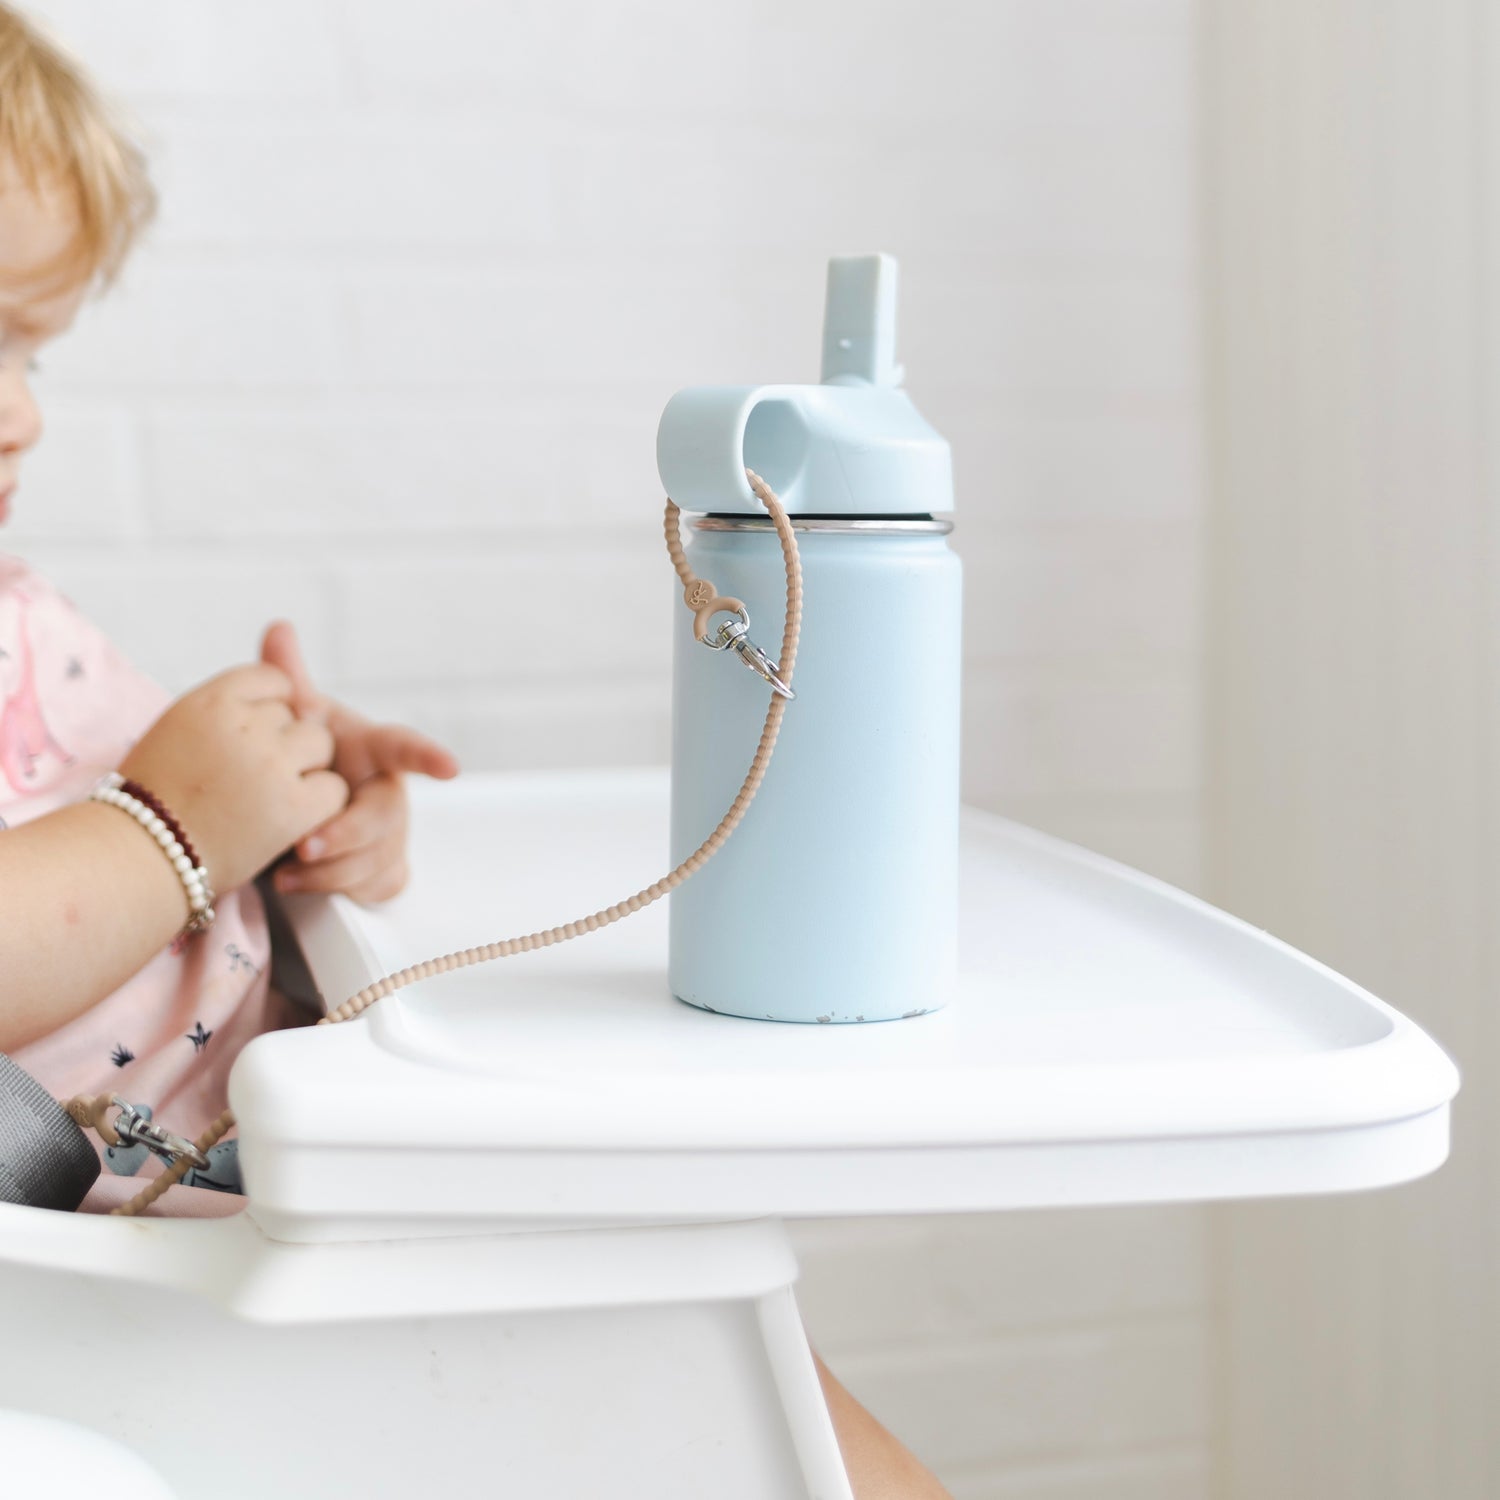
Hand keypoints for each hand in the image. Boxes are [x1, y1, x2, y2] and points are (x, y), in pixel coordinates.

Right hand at [119, 663, 347, 894]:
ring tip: (272, 798)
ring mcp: (270, 763)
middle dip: (286, 743)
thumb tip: (286, 700)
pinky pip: (333, 789)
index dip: (271, 710)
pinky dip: (320, 805)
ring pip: (321, 745)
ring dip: (307, 769)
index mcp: (210, 700)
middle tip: (256, 779)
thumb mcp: (178, 731)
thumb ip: (225, 710)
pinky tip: (291, 819)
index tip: (255, 739)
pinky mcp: (293, 805)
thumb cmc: (153, 801)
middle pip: (298, 715)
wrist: (139, 860)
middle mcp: (243, 724)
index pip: (272, 680)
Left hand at [259, 621, 458, 903]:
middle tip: (307, 845)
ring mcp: (389, 832)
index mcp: (373, 751)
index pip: (403, 748)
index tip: (450, 768)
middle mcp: (389, 791)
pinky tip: (293, 880)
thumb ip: (288, 679)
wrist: (308, 806)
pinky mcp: (382, 868)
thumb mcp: (294, 719)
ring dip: (329, 869)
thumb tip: (277, 627)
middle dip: (348, 833)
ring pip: (374, 858)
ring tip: (283, 871)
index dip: (427, 756)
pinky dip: (329, 887)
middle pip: (386, 815)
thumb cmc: (309, 756)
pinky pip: (371, 884)